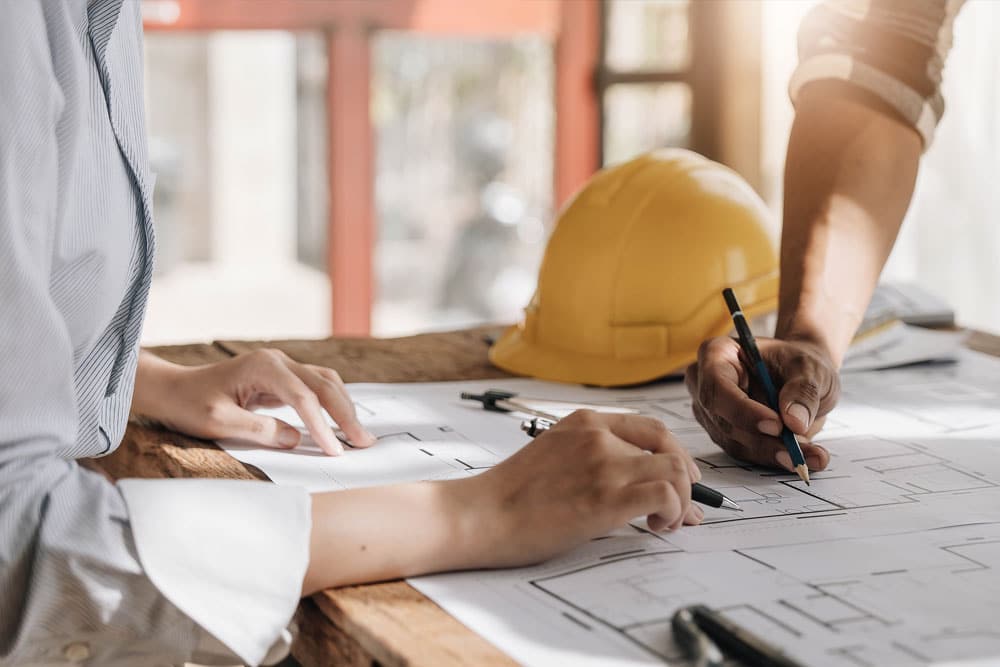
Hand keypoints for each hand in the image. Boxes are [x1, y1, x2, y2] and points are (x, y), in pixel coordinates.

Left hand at [133, 349, 375, 454]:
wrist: (174, 389)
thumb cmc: (190, 404)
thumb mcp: (219, 422)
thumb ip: (259, 430)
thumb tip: (295, 438)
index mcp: (263, 366)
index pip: (303, 397)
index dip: (322, 425)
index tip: (334, 451)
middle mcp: (278, 360)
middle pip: (324, 384)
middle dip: (346, 414)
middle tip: (364, 442)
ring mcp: (282, 367)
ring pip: (326, 382)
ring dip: (344, 408)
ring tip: (359, 436)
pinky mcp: (282, 378)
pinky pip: (315, 388)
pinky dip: (332, 405)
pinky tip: (341, 424)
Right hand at [450, 410, 703, 568]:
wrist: (480, 515)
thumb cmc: (509, 496)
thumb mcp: (552, 455)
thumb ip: (589, 456)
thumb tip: (632, 482)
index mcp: (583, 422)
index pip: (650, 427)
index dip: (675, 453)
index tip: (684, 476)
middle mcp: (598, 436)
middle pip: (670, 448)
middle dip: (688, 481)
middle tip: (686, 510)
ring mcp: (603, 465)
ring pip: (676, 471)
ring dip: (682, 501)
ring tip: (665, 524)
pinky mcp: (606, 498)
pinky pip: (666, 495)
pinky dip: (673, 512)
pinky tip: (653, 528)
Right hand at [685, 336, 839, 471]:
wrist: (803, 377)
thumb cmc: (798, 363)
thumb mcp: (810, 368)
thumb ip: (803, 390)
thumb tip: (795, 421)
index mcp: (717, 354)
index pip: (717, 387)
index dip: (743, 410)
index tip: (777, 425)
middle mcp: (705, 384)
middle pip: (722, 420)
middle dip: (762, 440)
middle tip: (797, 452)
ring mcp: (712, 413)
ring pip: (734, 442)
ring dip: (772, 453)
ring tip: (810, 456)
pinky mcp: (726, 435)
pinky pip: (746, 453)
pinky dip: (775, 458)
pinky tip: (805, 459)